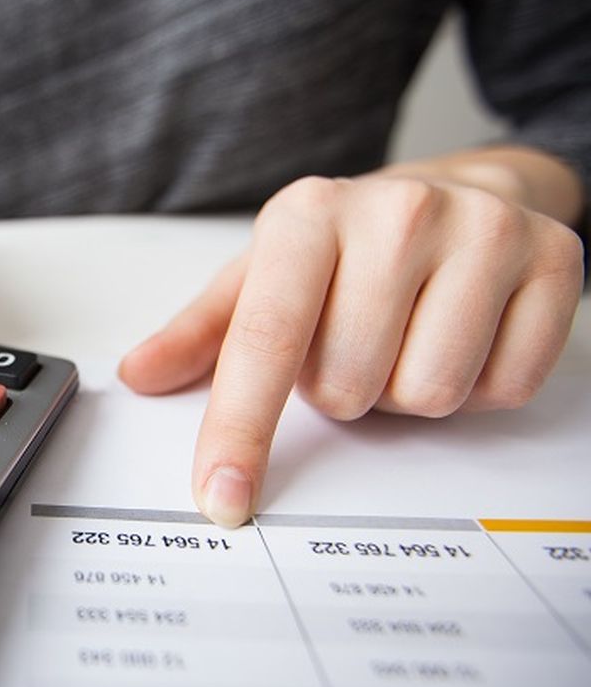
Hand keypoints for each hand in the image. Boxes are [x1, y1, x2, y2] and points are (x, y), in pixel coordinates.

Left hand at [119, 168, 584, 526]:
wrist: (460, 188)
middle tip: (355, 341)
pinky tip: (463, 334)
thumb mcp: (262, 276)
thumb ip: (200, 333)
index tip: (223, 497)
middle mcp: (397, 211)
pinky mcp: (555, 260)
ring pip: (425, 395)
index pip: (264, 342)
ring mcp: (484, 231)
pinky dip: (476, 386)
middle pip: (348, 388)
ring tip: (404, 335)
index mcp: (307, 216)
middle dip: (343, 389)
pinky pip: (502, 389)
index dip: (239, 429)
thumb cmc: (346, 248)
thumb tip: (138, 376)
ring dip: (405, 392)